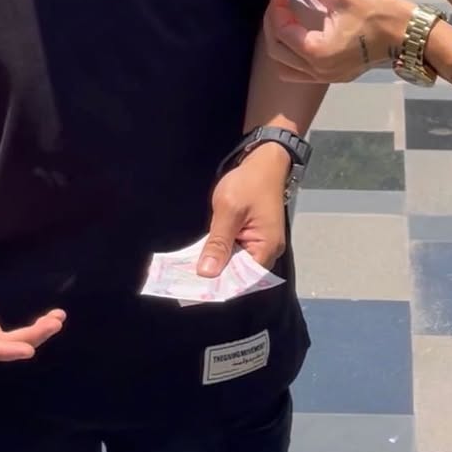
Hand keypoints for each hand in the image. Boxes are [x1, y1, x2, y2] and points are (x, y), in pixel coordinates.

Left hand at [198, 145, 290, 277]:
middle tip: (184, 282)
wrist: (264, 161)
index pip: (242, 280)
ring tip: (188, 274)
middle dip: (214, 278)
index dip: (219, 286)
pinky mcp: (253, 238)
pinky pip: (236, 253)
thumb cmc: (250, 182)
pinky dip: (221, 255)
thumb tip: (207, 273)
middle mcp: (267, 252)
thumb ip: (218, 243)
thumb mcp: (229, 210)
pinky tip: (202, 257)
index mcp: (266, 248)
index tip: (194, 290)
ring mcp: (261, 245)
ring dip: (216, 266)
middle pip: (239, 275)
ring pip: (236, 265)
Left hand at [262, 0, 411, 83]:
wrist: (410, 35)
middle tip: (281, 0)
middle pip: (277, 50)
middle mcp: (318, 70)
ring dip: (280, 43)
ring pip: (285, 66)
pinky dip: (293, 56)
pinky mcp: (336, 76)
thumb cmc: (379, 13)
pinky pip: (301, 72)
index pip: (281, 29)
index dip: (276, 5)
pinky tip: (301, 36)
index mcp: (317, 52)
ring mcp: (327, 77)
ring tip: (288, 19)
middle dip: (274, 23)